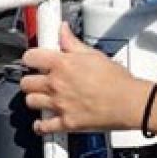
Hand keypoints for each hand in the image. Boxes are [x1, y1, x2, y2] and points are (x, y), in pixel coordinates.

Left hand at [19, 27, 152, 133]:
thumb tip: (63, 30)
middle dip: (31, 80)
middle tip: (39, 79)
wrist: (130, 102)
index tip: (34, 60)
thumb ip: (73, 43)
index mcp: (63, 64)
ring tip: (42, 97)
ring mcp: (60, 104)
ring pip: (30, 102)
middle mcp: (57, 84)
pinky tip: (43, 121)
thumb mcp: (94, 54)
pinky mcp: (67, 123)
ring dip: (35, 99)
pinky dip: (41, 125)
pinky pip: (43, 126)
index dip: (31, 58)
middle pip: (26, 82)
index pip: (30, 57)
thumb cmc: (117, 80)